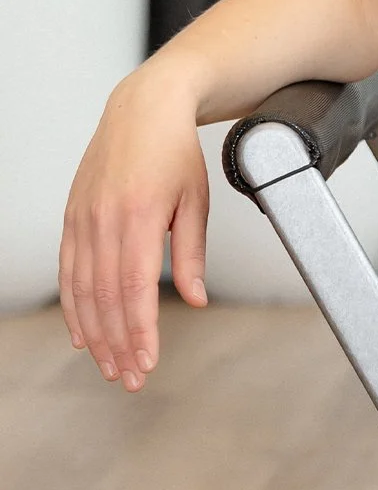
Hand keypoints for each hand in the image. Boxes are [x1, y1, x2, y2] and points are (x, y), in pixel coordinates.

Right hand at [59, 74, 210, 391]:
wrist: (143, 110)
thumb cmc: (176, 152)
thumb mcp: (196, 200)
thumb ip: (193, 252)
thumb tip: (196, 300)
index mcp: (140, 215)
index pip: (135, 288)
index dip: (140, 330)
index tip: (147, 362)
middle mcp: (104, 220)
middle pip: (105, 298)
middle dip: (117, 344)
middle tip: (130, 379)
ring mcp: (83, 220)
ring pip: (82, 291)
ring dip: (95, 334)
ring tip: (110, 366)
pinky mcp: (72, 219)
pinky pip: (68, 272)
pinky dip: (74, 307)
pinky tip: (83, 333)